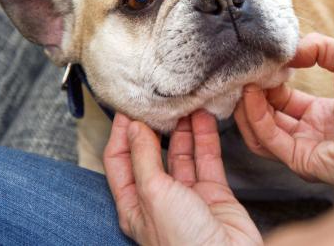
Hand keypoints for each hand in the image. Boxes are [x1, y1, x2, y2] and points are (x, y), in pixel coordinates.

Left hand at [103, 110, 261, 245]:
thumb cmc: (184, 245)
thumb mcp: (153, 194)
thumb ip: (143, 158)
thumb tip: (133, 127)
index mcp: (134, 205)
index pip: (119, 161)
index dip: (121, 133)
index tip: (127, 107)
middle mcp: (159, 199)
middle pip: (151, 154)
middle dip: (155, 127)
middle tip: (158, 102)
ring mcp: (188, 197)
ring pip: (182, 154)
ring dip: (183, 129)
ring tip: (184, 104)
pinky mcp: (214, 194)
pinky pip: (207, 159)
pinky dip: (205, 138)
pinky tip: (204, 118)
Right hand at [235, 33, 333, 186]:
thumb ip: (319, 47)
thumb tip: (289, 52)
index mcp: (319, 113)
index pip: (282, 99)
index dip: (269, 83)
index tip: (260, 66)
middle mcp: (307, 132)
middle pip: (267, 116)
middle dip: (253, 95)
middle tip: (245, 76)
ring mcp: (302, 148)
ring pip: (261, 131)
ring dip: (249, 107)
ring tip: (245, 86)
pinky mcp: (300, 161)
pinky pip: (269, 140)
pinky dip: (256, 118)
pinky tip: (253, 96)